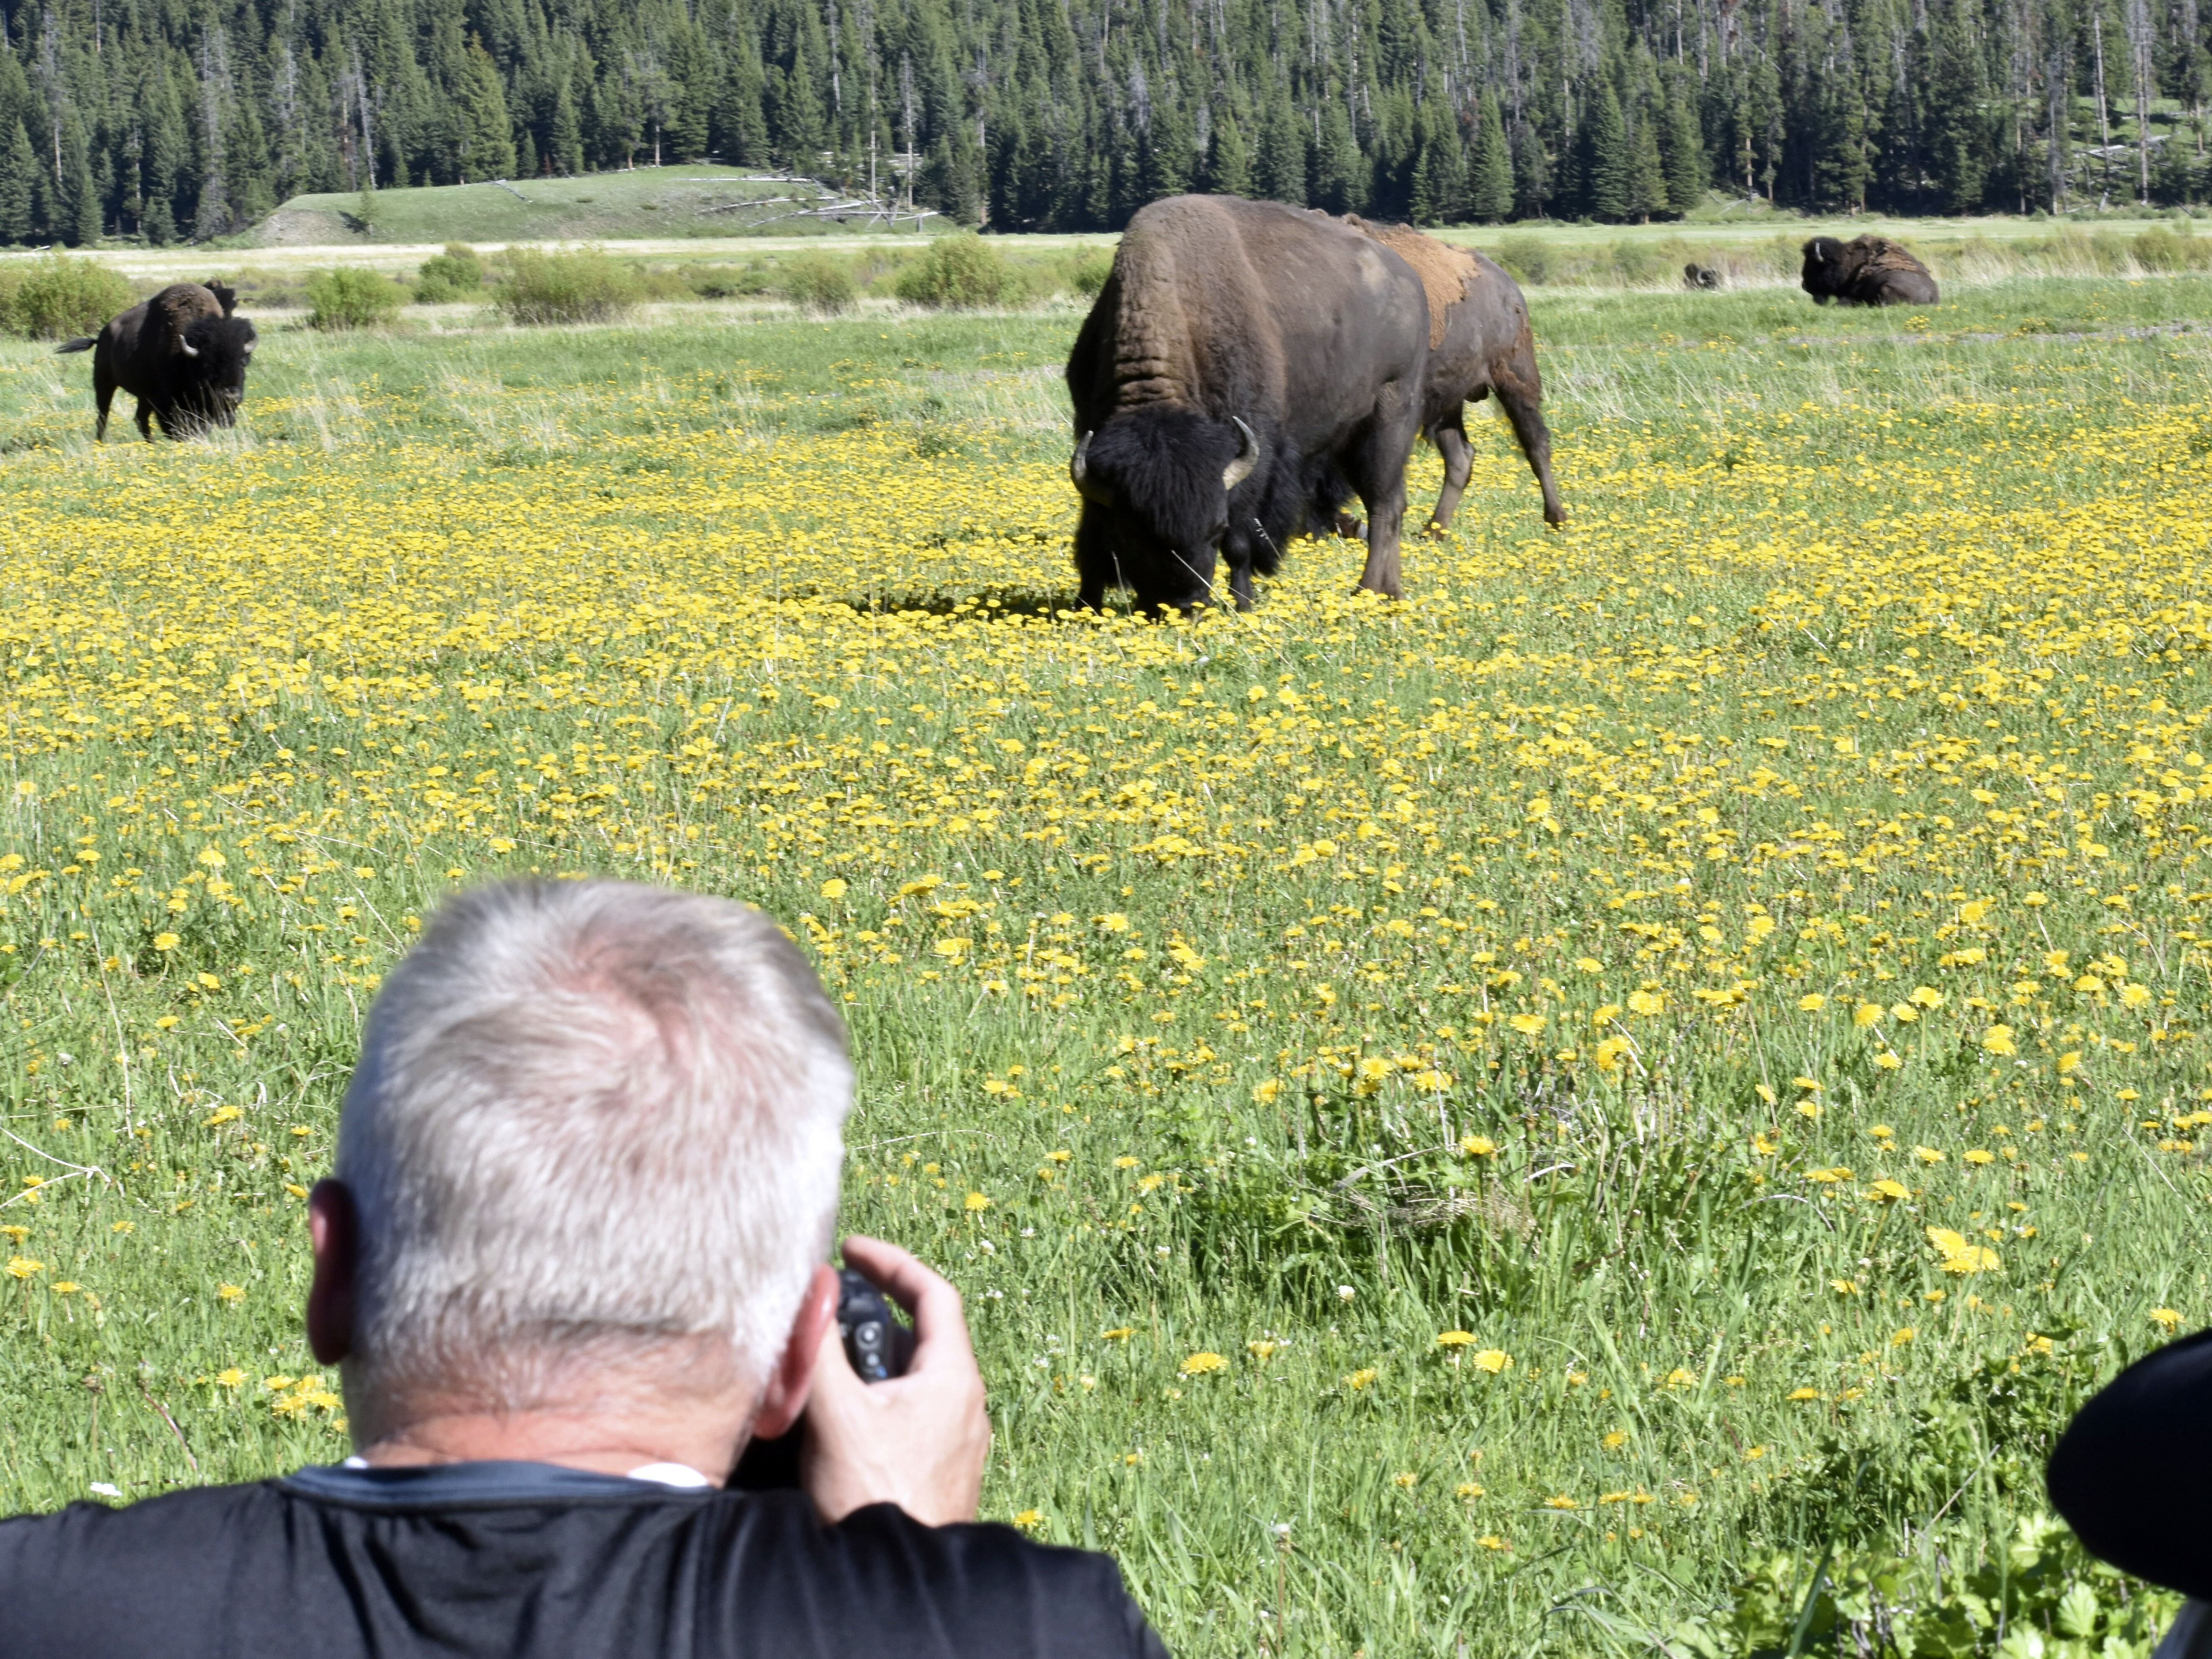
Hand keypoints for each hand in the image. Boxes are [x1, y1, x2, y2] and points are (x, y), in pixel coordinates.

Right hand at [801, 1234, 989, 1526]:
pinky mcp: (941, 1468)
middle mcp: (966, 1404)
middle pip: (921, 1335)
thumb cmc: (875, 1498)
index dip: (892, 1262)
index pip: (934, 1293)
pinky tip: (842, 1421)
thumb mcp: (837, 1414)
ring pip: (914, 1378)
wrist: (898, 1582)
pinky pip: (912, 1414)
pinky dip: (878, 1400)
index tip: (852, 1250)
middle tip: (831, 1315)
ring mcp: (957, 1440)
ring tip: (828, 1372)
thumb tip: (812, 1295)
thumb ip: (822, 1349)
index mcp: (954, 1378)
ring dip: (873, 1365)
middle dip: (873, 1319)